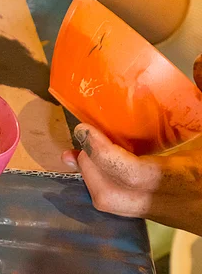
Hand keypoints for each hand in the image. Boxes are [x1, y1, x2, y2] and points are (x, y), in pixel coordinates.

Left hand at [62, 55, 201, 235]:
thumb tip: (199, 60)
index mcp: (183, 178)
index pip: (132, 174)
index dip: (102, 153)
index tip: (84, 130)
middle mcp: (166, 201)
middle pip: (110, 196)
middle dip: (90, 166)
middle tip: (84, 139)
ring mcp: (159, 212)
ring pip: (110, 204)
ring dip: (91, 176)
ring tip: (83, 150)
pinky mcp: (156, 214)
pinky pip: (118, 204)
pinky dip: (103, 182)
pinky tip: (98, 164)